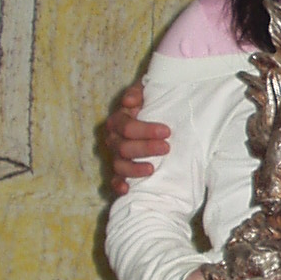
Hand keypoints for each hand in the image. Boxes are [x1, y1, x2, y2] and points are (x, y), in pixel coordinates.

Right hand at [102, 80, 171, 195]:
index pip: (126, 126)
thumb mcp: (147, 90)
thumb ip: (138, 91)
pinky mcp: (120, 171)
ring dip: (134, 169)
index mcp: (118, 120)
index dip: (145, 130)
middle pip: (123, 147)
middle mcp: (113, 139)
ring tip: (151, 170)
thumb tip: (129, 101)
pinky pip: (114, 180)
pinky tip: (127, 189)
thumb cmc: (152, 102)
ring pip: (119, 165)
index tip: (166, 131)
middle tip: (166, 147)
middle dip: (145, 148)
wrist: (157, 111)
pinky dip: (118, 185)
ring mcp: (116, 156)